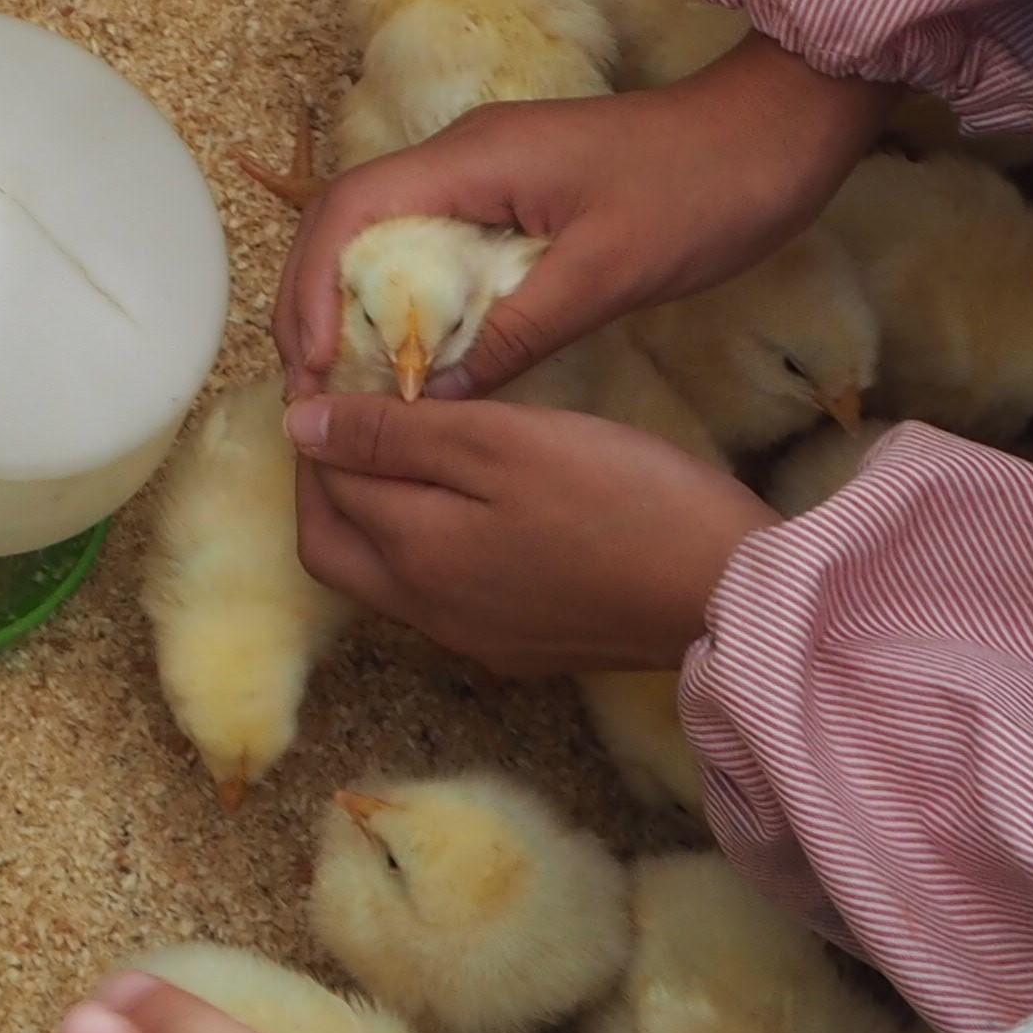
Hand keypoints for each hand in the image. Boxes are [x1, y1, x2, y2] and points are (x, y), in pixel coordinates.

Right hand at [276, 45, 883, 396]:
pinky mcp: (514, 194)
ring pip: (386, 236)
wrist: (780, 133)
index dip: (311, 286)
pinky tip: (421, 350)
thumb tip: (436, 399)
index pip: (348, 212)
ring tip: (351, 377)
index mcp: (469, 161)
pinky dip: (410, 298)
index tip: (313, 363)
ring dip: (356, 302)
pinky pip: (434, 245)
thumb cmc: (703, 192)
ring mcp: (484, 173)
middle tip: (315, 383)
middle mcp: (459, 158)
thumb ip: (518, 332)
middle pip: (348, 223)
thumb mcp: (612, 274)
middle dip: (315, 300)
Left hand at [288, 390, 773, 674]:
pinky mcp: (524, 650)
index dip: (321, 430)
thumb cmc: (623, 501)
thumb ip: (392, 435)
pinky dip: (427, 547)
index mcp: (411, 559)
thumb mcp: (500, 441)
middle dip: (329, 484)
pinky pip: (441, 597)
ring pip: (385, 575)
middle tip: (361, 420)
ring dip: (378, 515)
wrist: (735, 594)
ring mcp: (478, 639)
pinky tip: (467, 506)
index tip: (343, 382)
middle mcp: (429, 614)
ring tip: (413, 451)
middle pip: (334, 547)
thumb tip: (298, 425)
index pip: (322, 490)